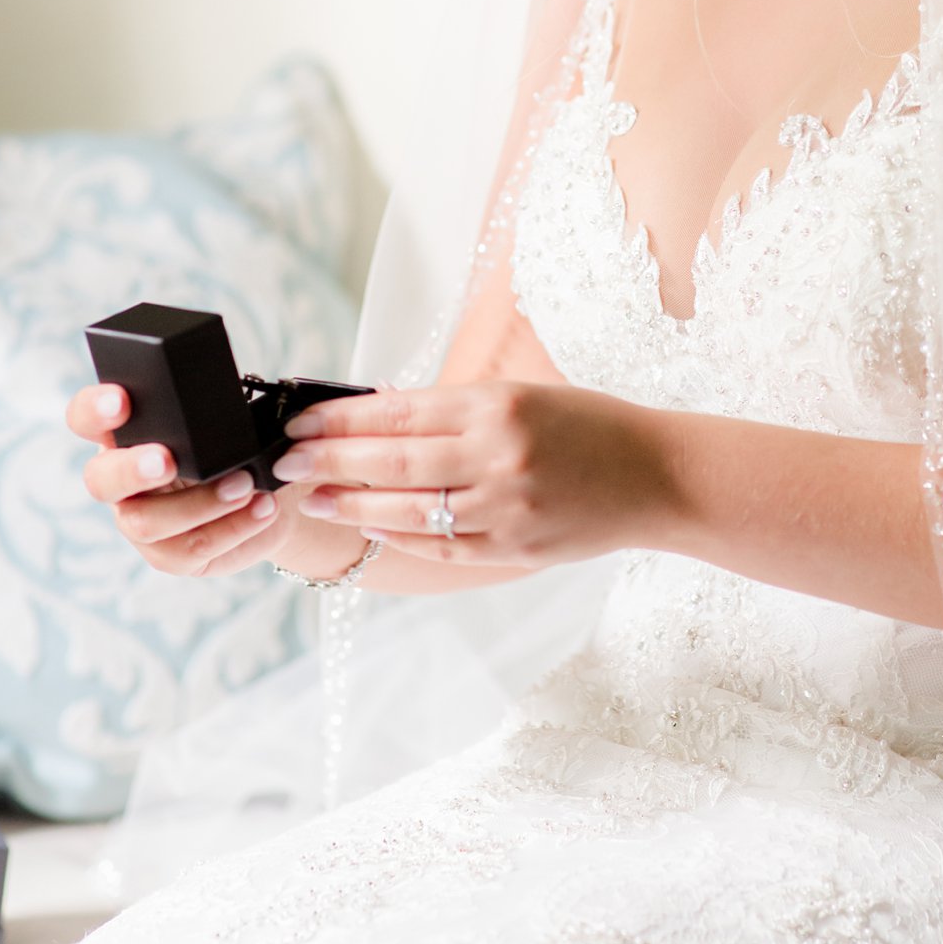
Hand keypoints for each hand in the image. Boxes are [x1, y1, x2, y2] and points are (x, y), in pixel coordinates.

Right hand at [66, 382, 292, 577]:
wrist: (268, 491)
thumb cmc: (237, 445)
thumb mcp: (228, 423)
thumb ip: (211, 415)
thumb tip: (222, 413)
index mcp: (126, 434)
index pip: (87, 417)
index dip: (94, 410)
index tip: (120, 402)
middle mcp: (121, 480)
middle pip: (100, 480)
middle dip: (132, 469)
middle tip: (166, 461)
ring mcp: (139, 521)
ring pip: (146, 522)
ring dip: (200, 504)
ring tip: (245, 485)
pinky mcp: (167, 554)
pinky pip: (189, 549)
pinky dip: (233, 527)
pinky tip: (262, 508)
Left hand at [270, 381, 679, 567]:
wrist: (658, 476)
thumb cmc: (590, 426)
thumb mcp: (525, 395)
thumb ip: (455, 408)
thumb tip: (379, 411)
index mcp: (499, 406)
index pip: (399, 412)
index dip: (341, 418)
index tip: (299, 420)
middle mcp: (499, 454)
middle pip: (393, 461)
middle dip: (330, 460)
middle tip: (284, 461)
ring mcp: (507, 506)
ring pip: (409, 509)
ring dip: (352, 503)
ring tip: (314, 496)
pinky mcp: (515, 548)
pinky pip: (443, 546)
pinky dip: (402, 535)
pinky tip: (372, 524)